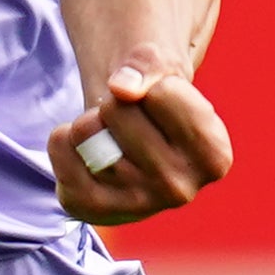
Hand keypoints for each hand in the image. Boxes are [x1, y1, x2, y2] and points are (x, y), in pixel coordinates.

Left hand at [48, 59, 231, 225]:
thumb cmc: (157, 107)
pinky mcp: (92, 209)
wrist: (133, 149)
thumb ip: (150, 65)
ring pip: (87, 129)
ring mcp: (136, 206)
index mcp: (214, 157)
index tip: (161, 108)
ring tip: (112, 140)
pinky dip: (63, 138)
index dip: (153, 85)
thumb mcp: (164, 72)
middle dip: (118, 104)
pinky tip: (87, 153)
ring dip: (91, 122)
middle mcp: (181, 190)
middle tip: (132, 126)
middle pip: (119, 109)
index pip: (161, 91)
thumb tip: (122, 88)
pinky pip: (59, 147)